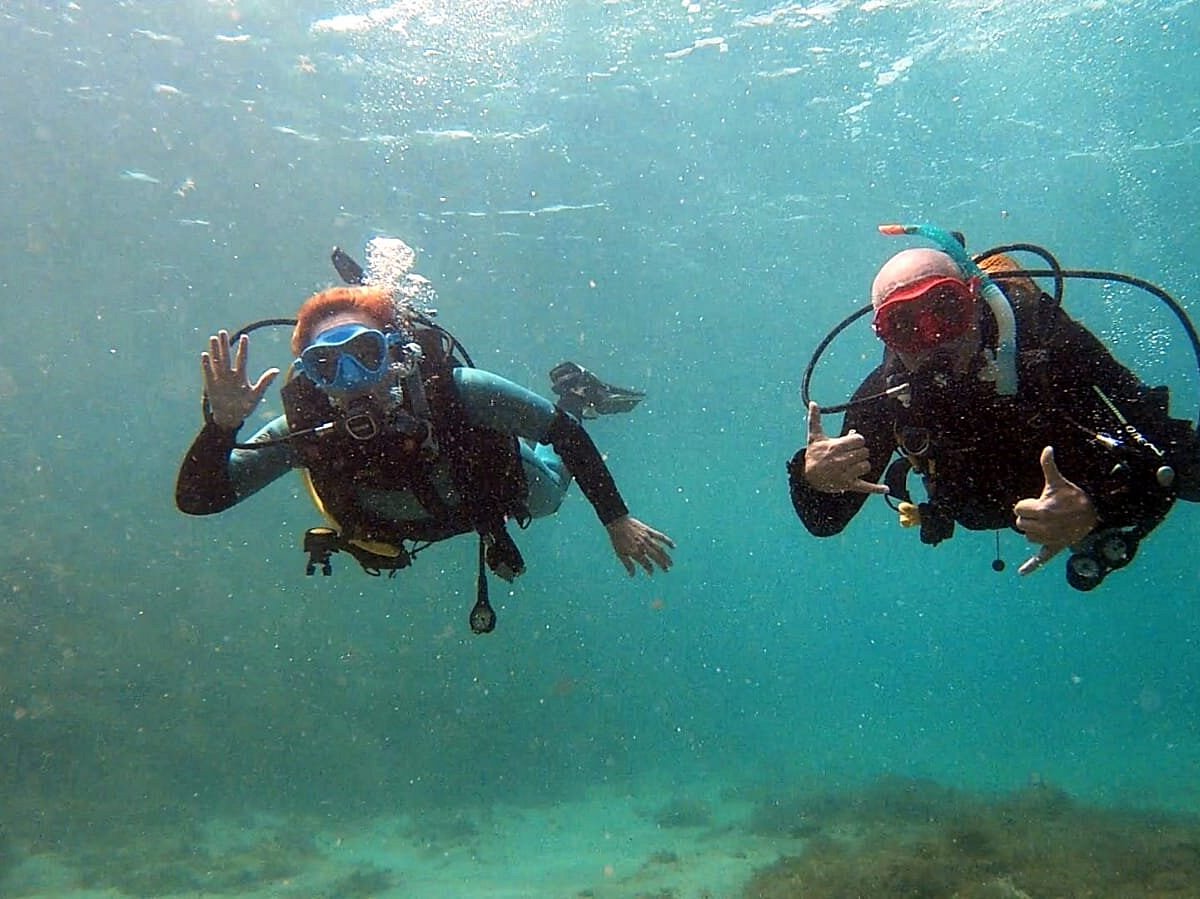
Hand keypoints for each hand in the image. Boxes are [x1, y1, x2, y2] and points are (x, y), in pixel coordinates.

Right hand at [201, 330, 279, 429]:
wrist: (231, 417)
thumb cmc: (245, 406)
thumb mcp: (256, 395)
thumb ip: (265, 382)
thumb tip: (276, 370)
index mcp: (241, 376)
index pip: (242, 358)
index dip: (243, 348)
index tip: (244, 336)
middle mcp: (230, 374)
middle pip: (227, 357)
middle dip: (224, 345)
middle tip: (222, 332)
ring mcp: (219, 378)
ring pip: (217, 362)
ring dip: (215, 351)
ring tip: (213, 338)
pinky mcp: (211, 384)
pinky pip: (208, 372)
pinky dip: (206, 365)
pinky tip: (205, 355)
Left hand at [605, 515, 674, 575]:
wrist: (617, 523)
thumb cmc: (618, 539)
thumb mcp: (620, 553)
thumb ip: (628, 564)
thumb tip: (632, 575)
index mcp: (635, 552)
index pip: (646, 563)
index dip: (649, 569)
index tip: (651, 573)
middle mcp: (642, 546)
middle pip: (655, 557)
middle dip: (662, 565)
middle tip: (667, 570)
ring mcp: (647, 538)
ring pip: (659, 549)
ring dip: (666, 557)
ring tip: (671, 563)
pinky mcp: (649, 531)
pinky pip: (660, 536)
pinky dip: (667, 541)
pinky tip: (673, 546)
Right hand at [802, 402, 888, 494]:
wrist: (808, 477)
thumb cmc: (814, 455)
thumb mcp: (814, 437)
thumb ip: (815, 419)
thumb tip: (813, 403)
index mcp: (835, 447)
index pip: (859, 440)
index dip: (857, 440)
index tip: (850, 443)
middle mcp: (841, 461)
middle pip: (864, 452)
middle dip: (859, 452)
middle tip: (850, 454)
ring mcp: (845, 474)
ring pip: (866, 465)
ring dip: (862, 464)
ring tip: (852, 464)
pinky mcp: (848, 485)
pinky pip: (865, 486)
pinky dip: (876, 488)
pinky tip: (885, 489)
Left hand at [1014, 446, 1097, 574]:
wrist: (1096, 513)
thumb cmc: (1075, 496)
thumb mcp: (1060, 482)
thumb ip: (1049, 466)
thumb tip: (1047, 448)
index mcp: (1042, 510)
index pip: (1018, 508)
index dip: (1026, 504)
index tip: (1039, 501)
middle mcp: (1043, 526)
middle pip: (1019, 523)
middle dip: (1028, 517)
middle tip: (1044, 512)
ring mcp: (1048, 539)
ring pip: (1027, 536)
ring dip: (1033, 530)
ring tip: (1048, 522)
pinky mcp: (1054, 548)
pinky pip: (1041, 560)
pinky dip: (1031, 566)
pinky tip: (1021, 573)